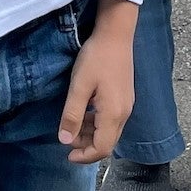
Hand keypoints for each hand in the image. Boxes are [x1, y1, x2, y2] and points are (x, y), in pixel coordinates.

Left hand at [57, 0, 136, 162]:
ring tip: (73, 124)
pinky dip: (97, 123)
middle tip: (67, 137)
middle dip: (86, 146)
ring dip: (91, 134)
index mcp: (113, 114)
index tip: (67, 155)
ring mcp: (126, 105)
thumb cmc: (96, 58)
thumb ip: (72, 115)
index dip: (84, 156)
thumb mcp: (79, 86)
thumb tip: (64, 141)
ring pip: (109, 132)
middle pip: (107, 143)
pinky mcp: (125, 97)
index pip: (102, 148)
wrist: (116, 34)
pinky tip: (85, 112)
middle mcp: (124, 113)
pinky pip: (111, 120)